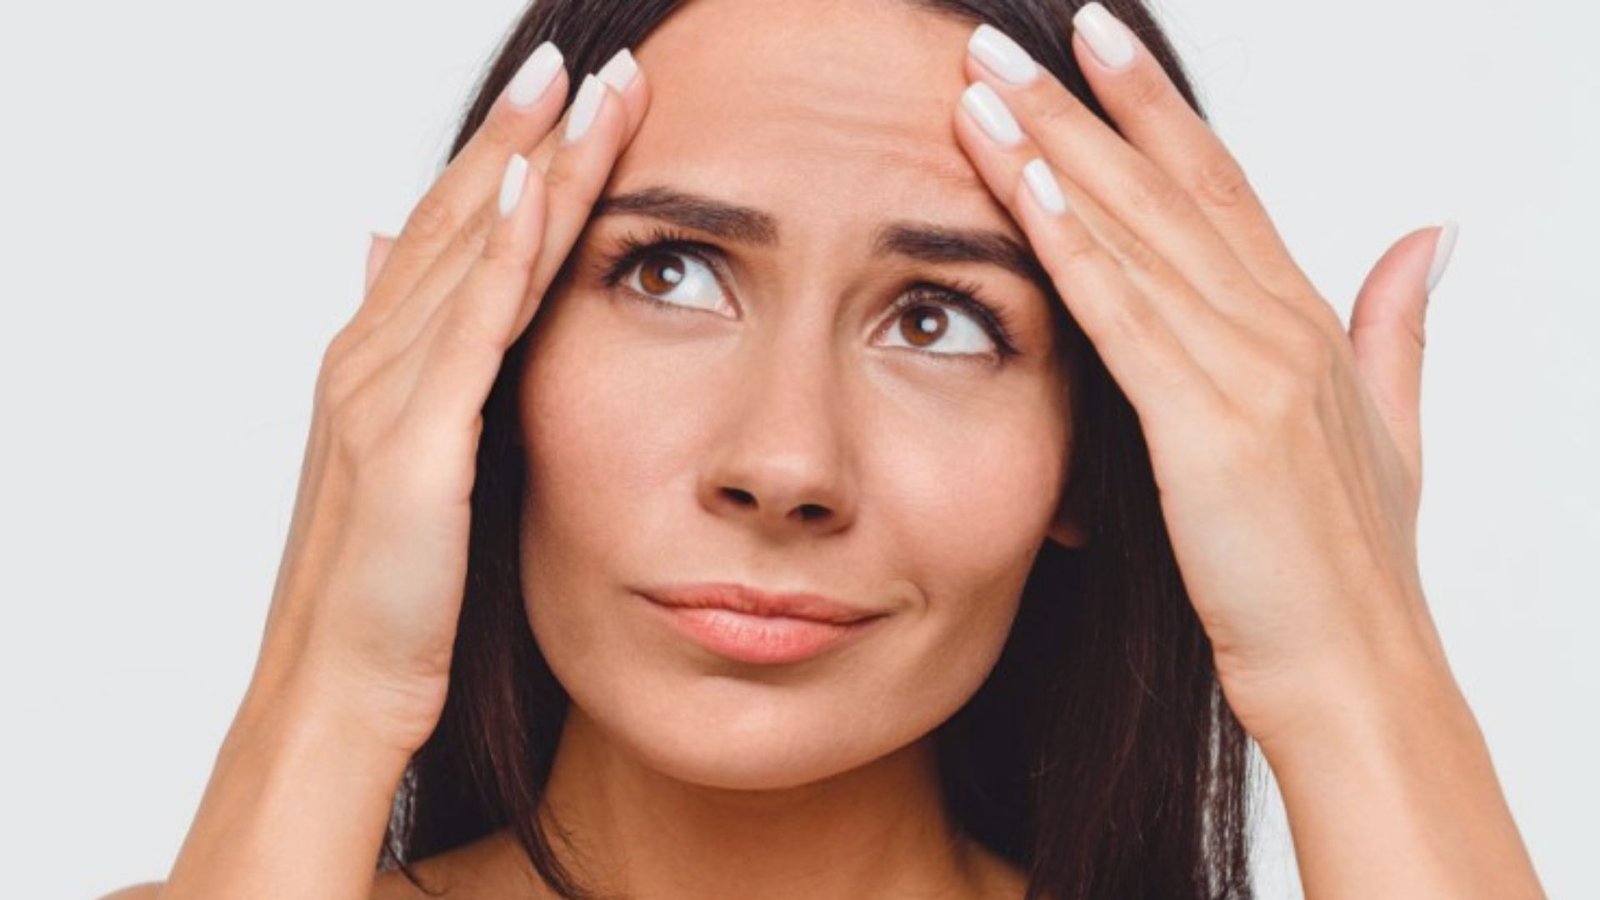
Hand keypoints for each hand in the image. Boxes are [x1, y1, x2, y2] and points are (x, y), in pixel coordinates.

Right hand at [252, 44, 648, 753]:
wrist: (341, 684)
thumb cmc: (385, 587)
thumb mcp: (399, 452)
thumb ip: (402, 351)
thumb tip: (382, 254)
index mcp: (377, 359)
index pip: (448, 231)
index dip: (501, 155)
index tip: (557, 95)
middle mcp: (373, 356)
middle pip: (458, 219)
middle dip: (521, 134)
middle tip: (579, 61)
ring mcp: (389, 393)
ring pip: (468, 253)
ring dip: (528, 166)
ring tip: (583, 92)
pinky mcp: (416, 442)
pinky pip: (468, 329)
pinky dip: (498, 253)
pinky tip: (533, 188)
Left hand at [954, 7, 1458, 747]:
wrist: (1356, 671)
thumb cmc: (1348, 568)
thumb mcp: (1387, 430)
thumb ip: (1394, 326)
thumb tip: (1428, 238)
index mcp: (1303, 323)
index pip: (1218, 183)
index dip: (1153, 108)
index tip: (1096, 43)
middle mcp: (1277, 327)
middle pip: (1166, 186)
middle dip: (1082, 104)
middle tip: (1003, 39)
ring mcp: (1248, 371)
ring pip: (1136, 233)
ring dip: (1053, 151)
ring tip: (984, 84)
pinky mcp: (1210, 428)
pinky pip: (1127, 317)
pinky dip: (1073, 246)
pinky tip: (1025, 186)